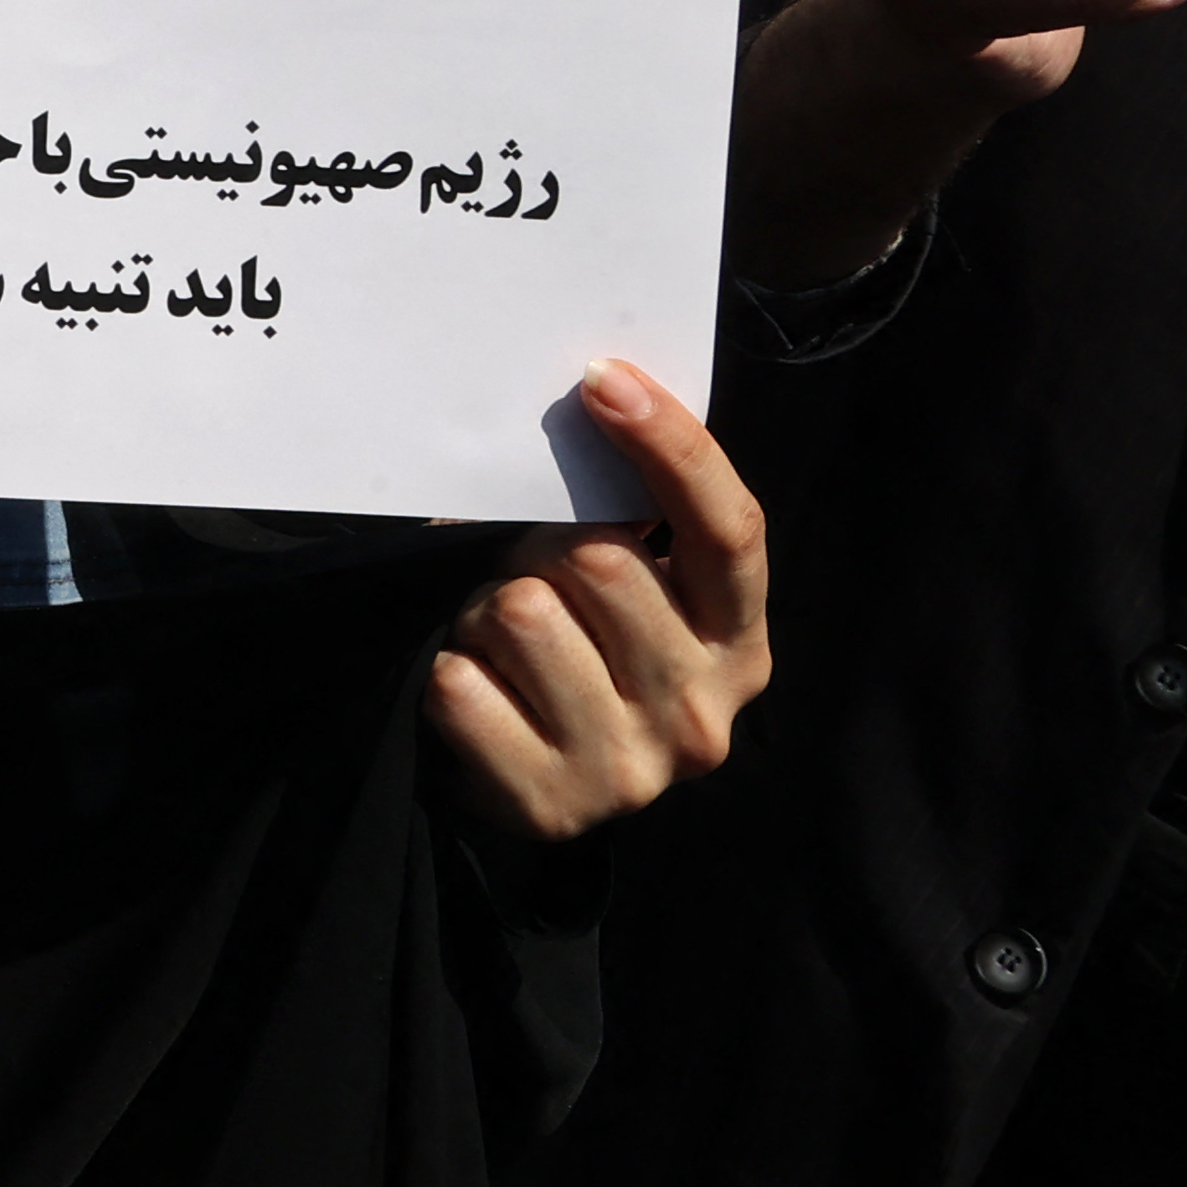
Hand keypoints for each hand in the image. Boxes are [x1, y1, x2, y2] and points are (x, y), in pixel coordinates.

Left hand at [423, 360, 769, 841]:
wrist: (530, 787)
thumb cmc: (579, 656)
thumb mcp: (632, 591)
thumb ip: (632, 521)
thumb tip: (596, 398)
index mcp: (738, 640)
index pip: (729, 529)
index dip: (671, 446)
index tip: (602, 381)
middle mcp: (704, 711)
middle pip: (602, 561)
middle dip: (536, 551)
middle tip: (520, 579)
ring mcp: (633, 767)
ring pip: (523, 616)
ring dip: (483, 613)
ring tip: (496, 644)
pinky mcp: (552, 805)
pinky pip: (460, 685)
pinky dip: (448, 674)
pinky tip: (474, 691)